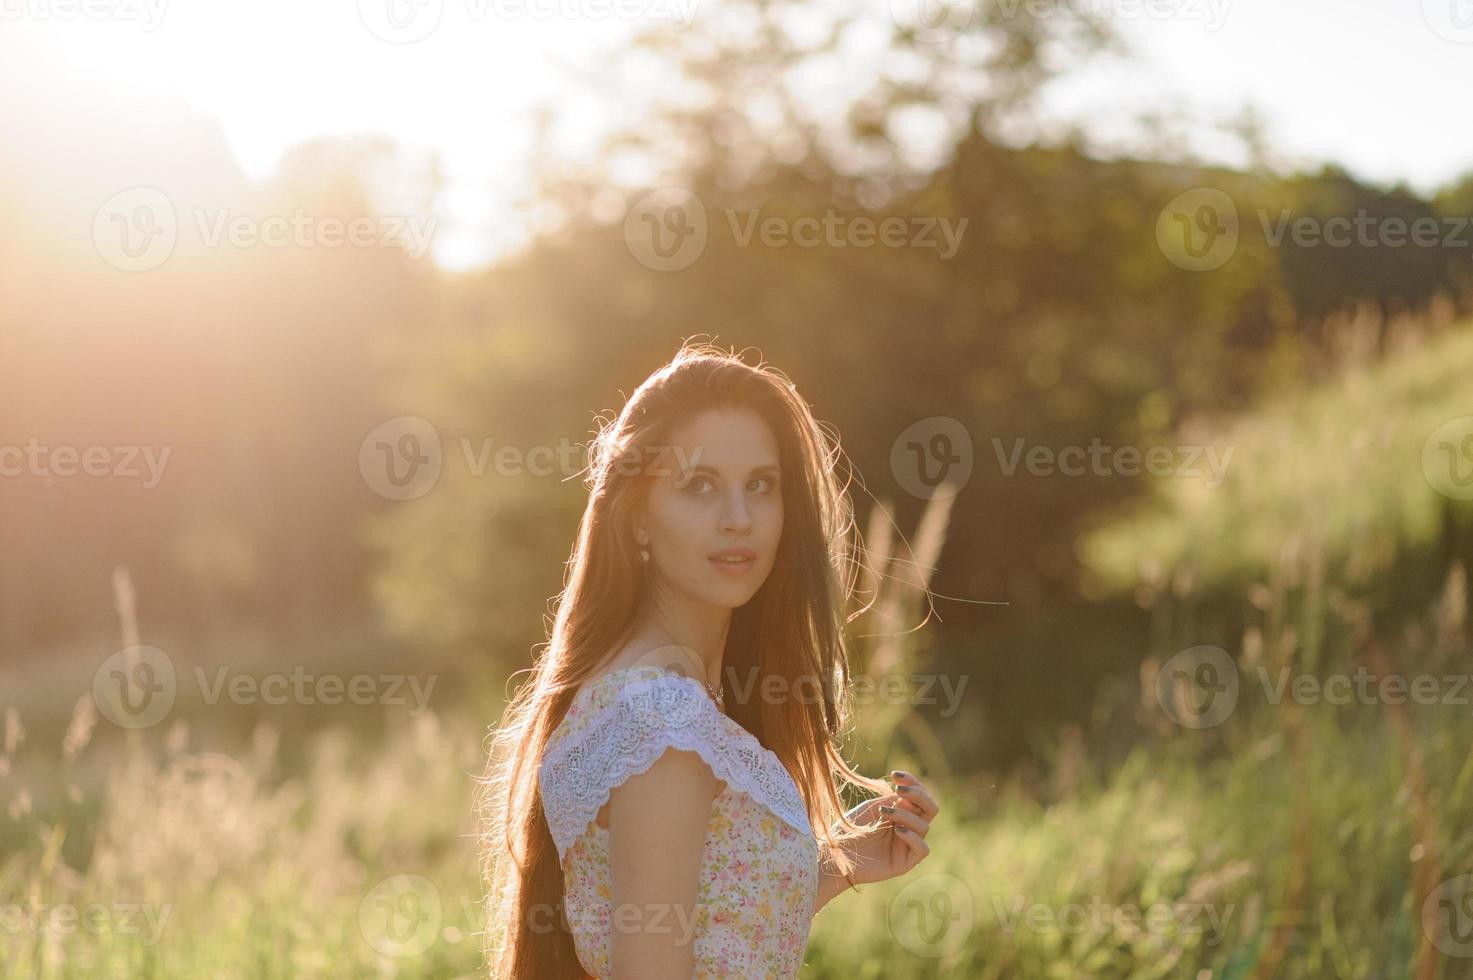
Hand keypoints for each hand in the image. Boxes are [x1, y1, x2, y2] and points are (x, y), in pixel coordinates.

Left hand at [829, 770, 937, 887]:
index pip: (919, 796)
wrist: (835, 852)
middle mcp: (907, 828)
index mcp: (900, 812)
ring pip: (924, 826)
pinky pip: (923, 849)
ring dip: (905, 814)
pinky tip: (897, 831)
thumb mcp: (873, 807)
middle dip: (918, 795)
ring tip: (884, 812)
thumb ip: (895, 801)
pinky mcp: (905, 862)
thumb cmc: (849, 828)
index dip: (912, 782)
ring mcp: (907, 845)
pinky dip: (913, 837)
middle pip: (930, 808)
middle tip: (898, 790)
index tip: (895, 775)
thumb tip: (912, 800)